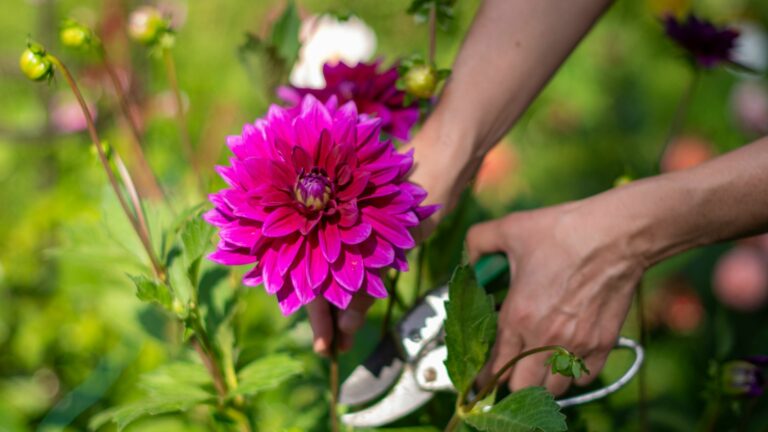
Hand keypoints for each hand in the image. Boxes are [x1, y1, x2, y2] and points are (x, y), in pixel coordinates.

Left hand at [468, 198, 644, 394]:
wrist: (616, 235)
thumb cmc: (563, 231)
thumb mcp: (509, 228)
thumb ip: (477, 242)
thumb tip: (468, 259)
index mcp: (518, 315)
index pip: (495, 365)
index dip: (486, 374)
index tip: (484, 375)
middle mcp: (545, 337)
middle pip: (521, 386)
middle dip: (512, 380)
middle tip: (512, 367)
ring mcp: (577, 344)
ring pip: (554, 389)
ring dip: (543, 380)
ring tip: (539, 364)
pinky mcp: (603, 343)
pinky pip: (585, 379)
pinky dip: (574, 374)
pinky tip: (567, 356)